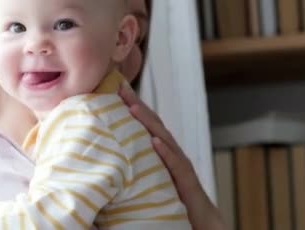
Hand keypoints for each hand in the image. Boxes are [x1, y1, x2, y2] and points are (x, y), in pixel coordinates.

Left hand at [119, 86, 226, 229]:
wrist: (199, 222)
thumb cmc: (170, 199)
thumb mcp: (147, 177)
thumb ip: (132, 165)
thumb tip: (104, 155)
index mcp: (159, 152)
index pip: (144, 125)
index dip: (131, 106)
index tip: (114, 89)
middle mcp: (170, 154)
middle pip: (153, 125)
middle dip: (137, 105)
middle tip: (121, 88)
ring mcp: (179, 166)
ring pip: (164, 139)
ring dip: (148, 123)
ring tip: (132, 107)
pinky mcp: (187, 183)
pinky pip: (177, 166)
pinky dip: (166, 153)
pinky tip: (155, 143)